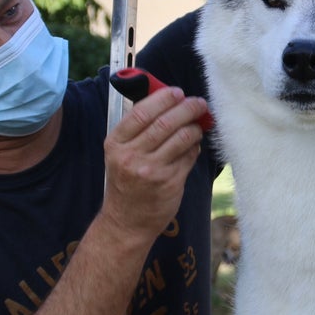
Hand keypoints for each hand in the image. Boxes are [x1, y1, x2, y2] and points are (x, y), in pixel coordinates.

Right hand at [100, 87, 207, 250]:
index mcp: (115, 143)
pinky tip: (194, 145)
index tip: (177, 92)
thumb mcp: (119, 153)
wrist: (126, 221)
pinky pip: (189, 156)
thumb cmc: (126, 182)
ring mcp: (151, 171)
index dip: (163, 98)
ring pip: (182, 138)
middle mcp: (131, 156)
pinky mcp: (170, 183)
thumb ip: (137, 129)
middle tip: (198, 103)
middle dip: (187, 108)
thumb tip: (167, 101)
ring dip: (195, 127)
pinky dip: (195, 147)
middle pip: (165, 123)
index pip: (141, 112)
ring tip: (199, 124)